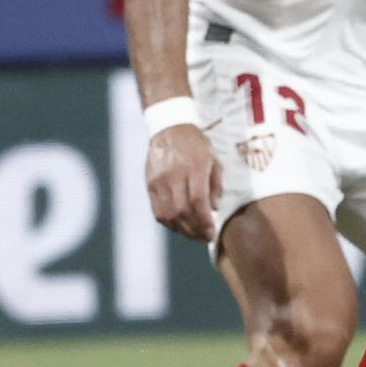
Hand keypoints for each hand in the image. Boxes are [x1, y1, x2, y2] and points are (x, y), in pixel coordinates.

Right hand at [146, 121, 222, 241]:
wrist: (169, 128)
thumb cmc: (195, 144)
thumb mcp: (213, 158)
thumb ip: (215, 184)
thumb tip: (214, 209)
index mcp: (195, 167)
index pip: (198, 201)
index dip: (204, 221)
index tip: (211, 232)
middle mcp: (175, 175)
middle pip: (182, 211)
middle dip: (194, 229)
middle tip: (204, 238)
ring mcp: (159, 181)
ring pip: (169, 214)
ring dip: (182, 229)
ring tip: (193, 235)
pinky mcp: (150, 185)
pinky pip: (158, 210)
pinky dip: (169, 222)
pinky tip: (179, 226)